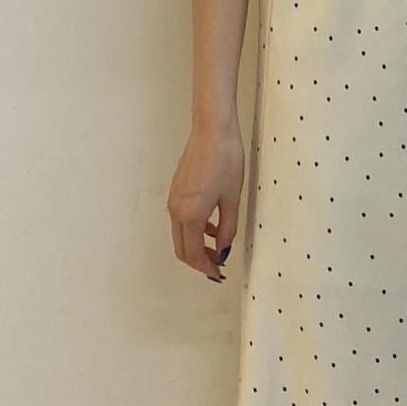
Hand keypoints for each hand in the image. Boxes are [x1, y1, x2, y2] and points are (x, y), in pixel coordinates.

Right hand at [168, 121, 245, 282]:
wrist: (212, 131)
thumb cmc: (225, 160)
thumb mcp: (232, 199)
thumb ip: (228, 229)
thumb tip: (224, 250)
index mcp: (191, 214)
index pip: (193, 254)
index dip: (206, 268)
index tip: (218, 274)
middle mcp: (176, 210)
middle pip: (182, 249)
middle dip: (199, 262)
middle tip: (217, 268)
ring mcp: (174, 200)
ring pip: (180, 235)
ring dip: (196, 247)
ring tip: (218, 250)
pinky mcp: (177, 191)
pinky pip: (181, 220)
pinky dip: (194, 231)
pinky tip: (213, 228)